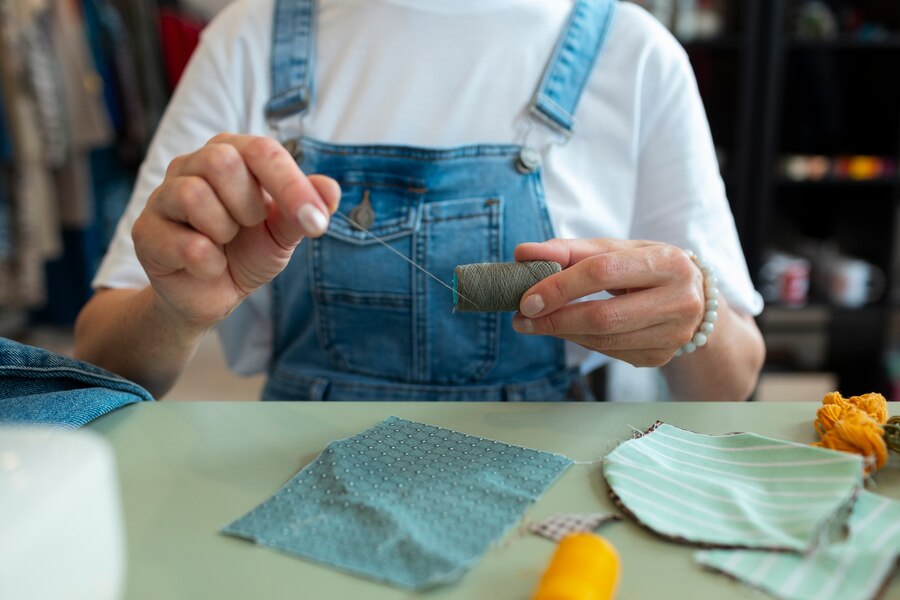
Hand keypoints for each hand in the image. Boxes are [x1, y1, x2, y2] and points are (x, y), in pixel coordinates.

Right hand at [132, 133, 340, 329]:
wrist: (212, 294)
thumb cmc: (248, 251)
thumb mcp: (282, 232)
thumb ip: (303, 209)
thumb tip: (331, 189)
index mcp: (231, 154)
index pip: (262, 150)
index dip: (292, 186)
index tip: (317, 222)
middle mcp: (191, 165)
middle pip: (220, 161)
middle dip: (247, 205)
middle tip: (247, 226)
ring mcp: (162, 196)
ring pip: (193, 195)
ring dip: (224, 231)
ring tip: (223, 242)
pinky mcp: (145, 232)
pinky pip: (185, 244)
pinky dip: (209, 264)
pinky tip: (208, 266)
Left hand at [512, 239, 705, 366]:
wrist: (694, 298)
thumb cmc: (646, 267)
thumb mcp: (616, 250)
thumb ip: (569, 250)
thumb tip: (523, 253)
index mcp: (668, 262)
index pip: (603, 272)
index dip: (560, 286)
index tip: (526, 298)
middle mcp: (679, 301)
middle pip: (604, 316)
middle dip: (556, 319)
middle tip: (522, 318)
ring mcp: (674, 334)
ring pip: (604, 341)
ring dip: (563, 333)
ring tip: (535, 324)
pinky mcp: (662, 357)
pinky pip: (610, 353)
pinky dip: (582, 342)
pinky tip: (567, 331)